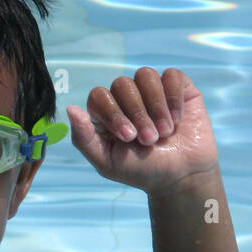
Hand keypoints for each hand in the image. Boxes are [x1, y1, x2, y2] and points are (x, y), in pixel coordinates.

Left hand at [65, 67, 218, 196]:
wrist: (181, 176)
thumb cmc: (142, 171)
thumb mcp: (107, 162)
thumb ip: (84, 139)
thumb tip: (69, 108)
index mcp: (105, 115)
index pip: (98, 96)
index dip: (112, 112)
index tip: (128, 137)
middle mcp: (126, 98)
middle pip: (122, 84)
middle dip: (137, 114)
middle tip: (149, 140)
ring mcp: (151, 90)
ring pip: (146, 76)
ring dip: (155, 106)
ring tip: (165, 132)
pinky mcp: (176, 88)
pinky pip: (172, 75)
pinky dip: (173, 98)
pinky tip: (177, 120)